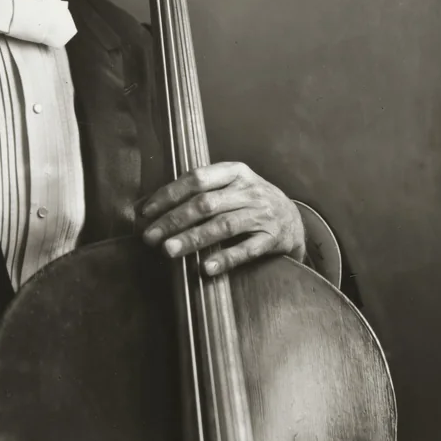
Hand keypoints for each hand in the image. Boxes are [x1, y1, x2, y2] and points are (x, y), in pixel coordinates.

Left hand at [140, 162, 305, 276]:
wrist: (293, 219)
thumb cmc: (250, 202)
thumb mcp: (231, 186)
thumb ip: (201, 191)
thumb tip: (151, 206)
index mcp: (235, 172)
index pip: (197, 179)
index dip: (169, 195)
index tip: (147, 212)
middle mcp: (249, 190)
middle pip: (206, 204)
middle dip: (174, 221)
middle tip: (150, 237)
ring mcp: (262, 214)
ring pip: (223, 226)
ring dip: (193, 238)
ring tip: (169, 250)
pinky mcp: (272, 239)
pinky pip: (246, 250)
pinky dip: (225, 259)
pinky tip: (206, 268)